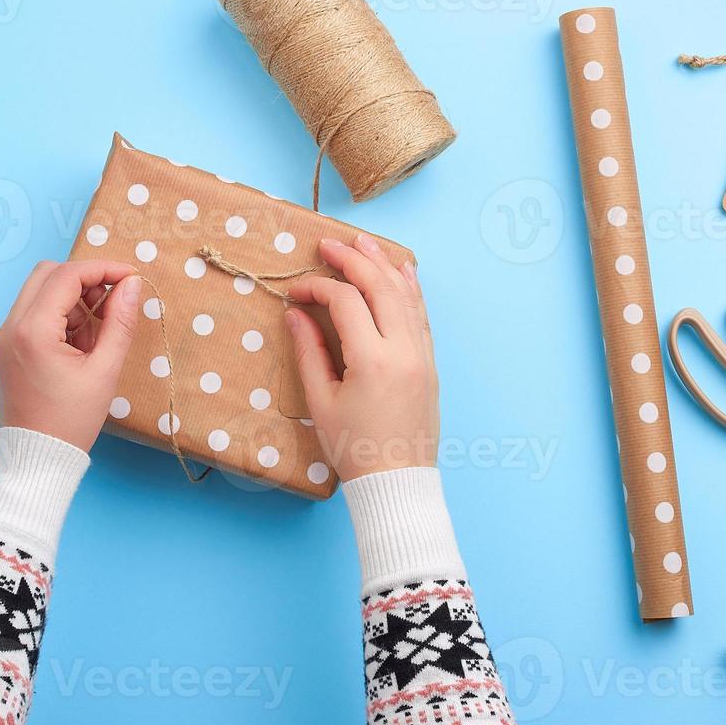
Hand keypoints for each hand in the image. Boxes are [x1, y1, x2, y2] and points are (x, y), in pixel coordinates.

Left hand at [0, 260, 142, 452]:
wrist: (37, 460)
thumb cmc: (72, 422)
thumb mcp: (105, 370)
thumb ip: (120, 322)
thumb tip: (132, 286)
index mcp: (32, 332)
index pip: (67, 276)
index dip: (102, 270)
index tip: (130, 278)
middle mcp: (9, 329)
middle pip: (46, 274)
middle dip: (83, 279)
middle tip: (111, 301)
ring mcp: (1, 341)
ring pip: (36, 293)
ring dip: (69, 299)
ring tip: (95, 333)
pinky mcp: (2, 352)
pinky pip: (29, 316)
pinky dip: (56, 317)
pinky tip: (77, 345)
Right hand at [284, 235, 438, 481]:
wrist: (396, 482)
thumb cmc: (353, 447)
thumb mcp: (321, 401)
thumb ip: (309, 352)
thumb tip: (296, 314)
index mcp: (372, 360)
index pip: (344, 303)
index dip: (317, 288)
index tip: (296, 292)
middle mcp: (403, 350)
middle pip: (380, 287)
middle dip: (353, 260)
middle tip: (329, 245)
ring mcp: (422, 355)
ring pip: (406, 295)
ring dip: (384, 265)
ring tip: (364, 243)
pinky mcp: (430, 363)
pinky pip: (422, 315)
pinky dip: (411, 289)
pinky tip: (403, 270)